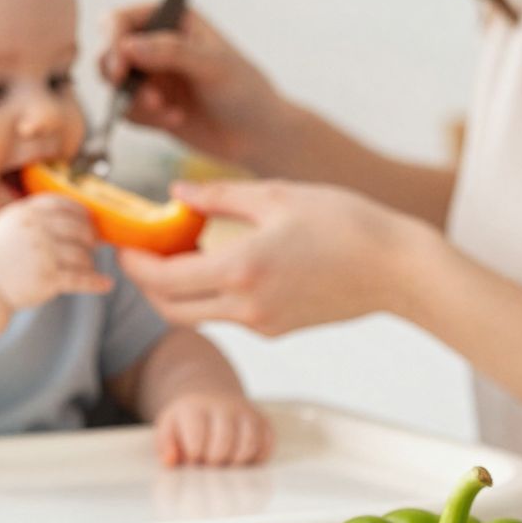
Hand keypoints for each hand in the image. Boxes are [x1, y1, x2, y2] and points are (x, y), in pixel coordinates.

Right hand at [0, 196, 110, 310]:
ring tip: (87, 267)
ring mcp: (44, 253)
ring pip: (82, 254)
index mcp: (28, 213)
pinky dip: (96, 282)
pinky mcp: (48, 278)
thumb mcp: (11, 223)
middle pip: (80, 228)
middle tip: (93, 246)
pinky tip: (105, 285)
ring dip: (89, 262)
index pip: (66, 206)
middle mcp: (37, 229)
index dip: (82, 214)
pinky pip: (81, 278)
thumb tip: (74, 215)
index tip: (88, 222)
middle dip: (90, 238)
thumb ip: (37, 215)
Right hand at [101, 3, 286, 165]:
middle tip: (127, 91)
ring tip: (163, 109)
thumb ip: (171, 52)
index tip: (120, 68)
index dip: (113, 40)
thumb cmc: (245, 92)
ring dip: (132, 100)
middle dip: (117, 74)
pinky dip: (144, 118)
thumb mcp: (213, 66)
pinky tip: (176, 119)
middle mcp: (157, 45)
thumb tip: (127, 45)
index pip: (124, 19)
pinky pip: (127, 111)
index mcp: (174, 20)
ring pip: (114, 84)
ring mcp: (152, 77)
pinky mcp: (150, 106)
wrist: (257, 136)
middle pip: (109, 50)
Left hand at [116, 179, 432, 336]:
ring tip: (179, 254)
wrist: (396, 269)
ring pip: (197, 316)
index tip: (125, 247)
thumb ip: (220, 196)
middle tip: (141, 256)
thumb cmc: (346, 223)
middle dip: (147, 286)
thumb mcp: (278, 195)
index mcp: (241, 269)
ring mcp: (261, 324)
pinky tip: (221, 264)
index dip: (135, 266)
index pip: (163, 279)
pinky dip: (211, 296)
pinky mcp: (276, 330)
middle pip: (170, 310)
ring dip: (177, 293)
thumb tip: (176, 192)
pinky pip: (228, 316)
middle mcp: (245, 306)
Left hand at [154, 392, 274, 467]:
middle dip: (214, 463)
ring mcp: (246, 413)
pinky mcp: (263, 421)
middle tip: (208, 465)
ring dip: (236, 464)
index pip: (196, 441)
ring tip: (224, 465)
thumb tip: (171, 462)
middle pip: (223, 445)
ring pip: (248, 446)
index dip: (194, 458)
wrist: (210, 395)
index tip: (191, 460)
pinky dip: (257, 459)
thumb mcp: (167, 427)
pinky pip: (267, 445)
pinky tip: (243, 461)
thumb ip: (165, 445)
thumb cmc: (187, 421)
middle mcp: (224, 407)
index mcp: (195, 409)